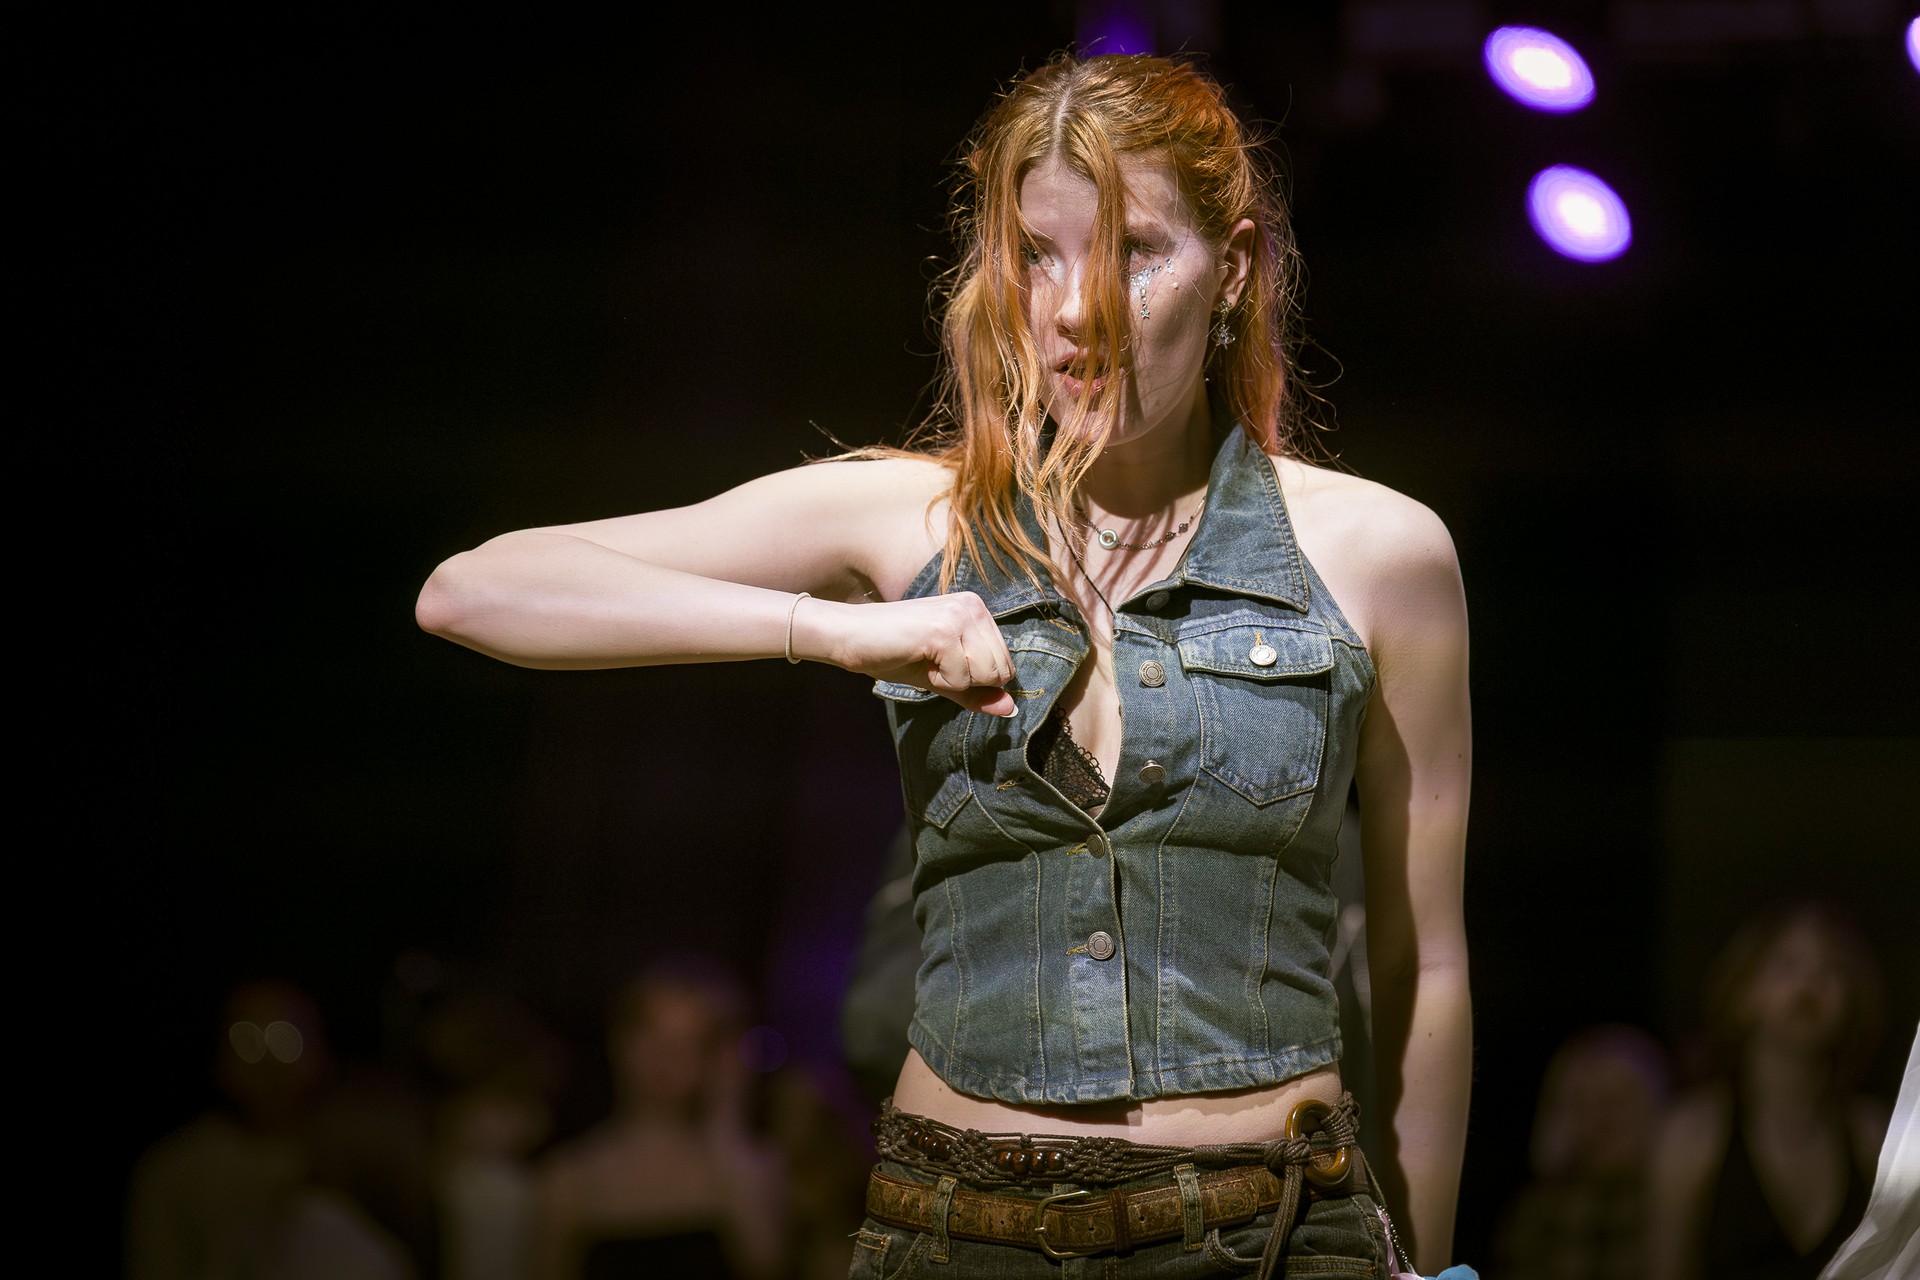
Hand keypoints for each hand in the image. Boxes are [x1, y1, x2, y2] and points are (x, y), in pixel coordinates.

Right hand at [808, 592, 1016, 716]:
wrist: (848, 636)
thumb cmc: (891, 653)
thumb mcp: (941, 676)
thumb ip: (977, 691)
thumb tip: (1011, 708)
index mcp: (977, 610)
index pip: (1005, 665)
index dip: (973, 679)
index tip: (939, 662)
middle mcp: (974, 606)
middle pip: (1001, 672)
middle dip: (966, 681)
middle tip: (930, 663)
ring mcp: (959, 615)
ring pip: (986, 675)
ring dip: (953, 681)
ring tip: (924, 660)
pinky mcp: (943, 630)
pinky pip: (961, 678)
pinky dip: (939, 681)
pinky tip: (916, 658)